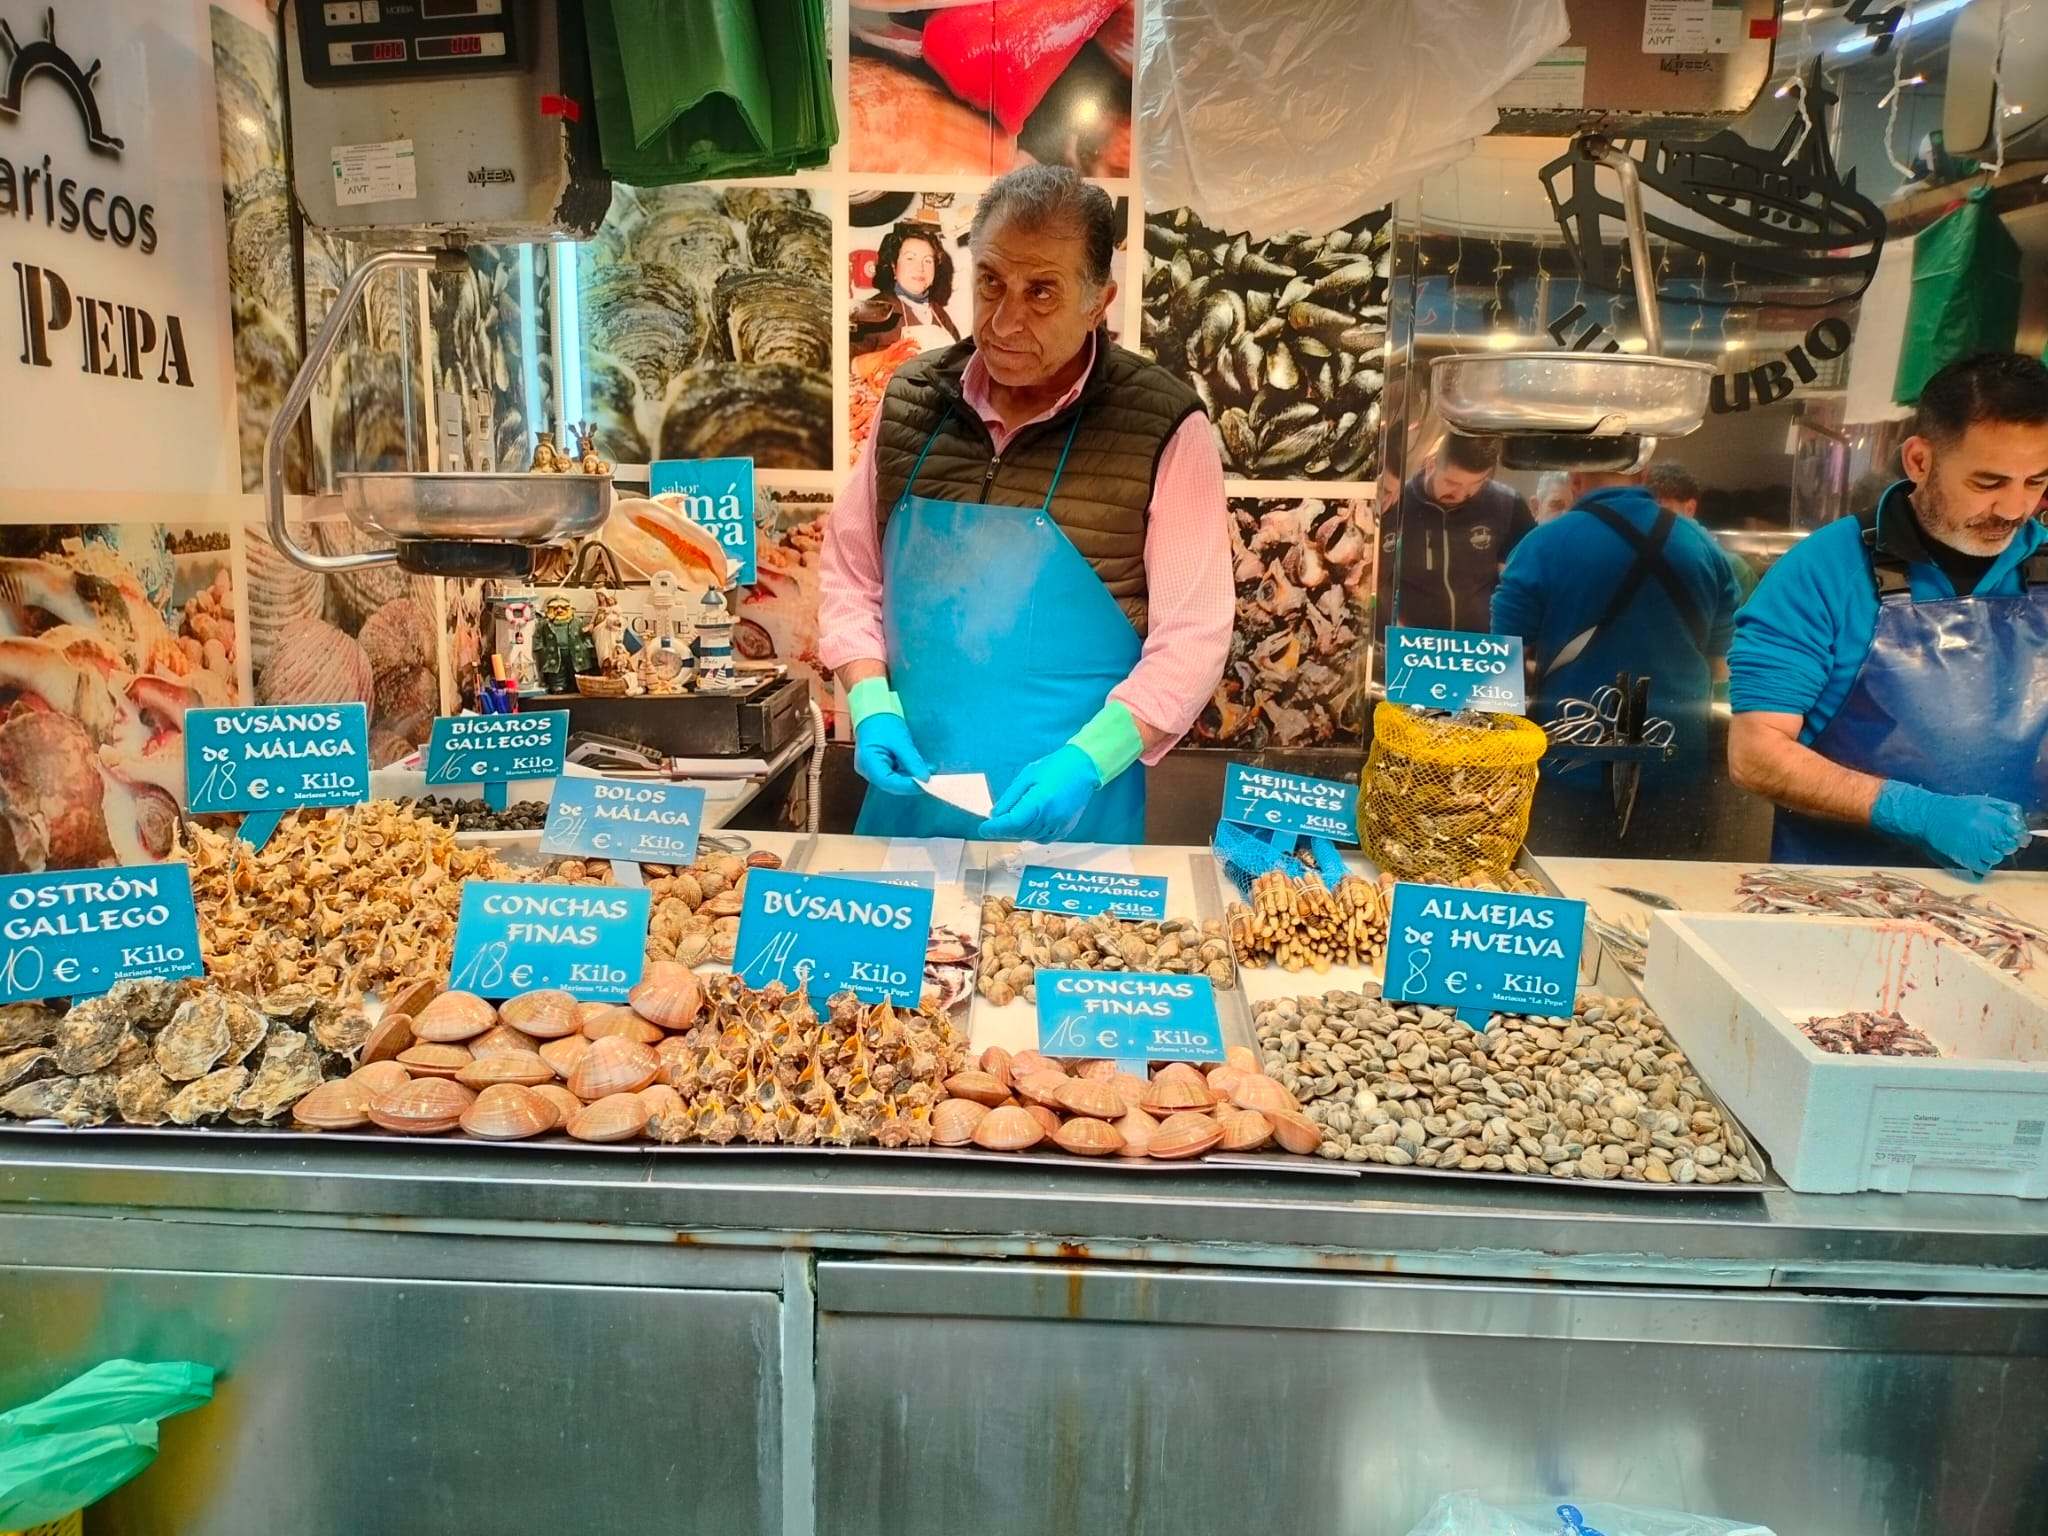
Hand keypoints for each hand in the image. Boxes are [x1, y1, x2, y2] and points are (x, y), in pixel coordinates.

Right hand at [853, 712, 932, 796]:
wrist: (873, 711)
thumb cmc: (882, 721)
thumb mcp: (900, 741)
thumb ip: (912, 761)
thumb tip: (925, 778)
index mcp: (867, 762)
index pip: (888, 782)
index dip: (908, 786)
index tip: (926, 783)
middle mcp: (867, 770)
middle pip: (891, 784)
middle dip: (912, 783)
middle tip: (931, 779)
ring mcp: (872, 770)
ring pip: (894, 781)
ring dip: (912, 777)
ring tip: (929, 770)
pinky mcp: (879, 767)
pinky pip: (894, 774)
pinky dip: (908, 773)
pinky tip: (920, 768)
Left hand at [979, 746, 1101, 841]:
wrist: (1082, 769)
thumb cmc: (1054, 768)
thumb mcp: (1027, 776)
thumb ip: (1010, 798)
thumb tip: (995, 815)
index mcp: (1040, 802)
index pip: (1012, 823)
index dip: (995, 829)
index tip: (983, 829)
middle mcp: (1051, 818)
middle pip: (1019, 831)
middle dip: (1005, 827)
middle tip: (997, 818)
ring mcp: (1060, 826)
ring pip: (1029, 836)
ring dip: (1018, 830)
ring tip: (1017, 815)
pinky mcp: (1065, 829)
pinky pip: (1041, 838)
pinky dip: (1031, 832)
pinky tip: (1030, 820)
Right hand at [1872, 781, 2026, 878]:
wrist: (1928, 817)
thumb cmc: (1956, 808)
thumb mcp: (1983, 801)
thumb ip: (2005, 810)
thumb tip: (2018, 823)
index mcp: (1993, 818)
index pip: (2018, 832)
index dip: (2019, 835)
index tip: (2015, 836)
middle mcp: (1987, 833)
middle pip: (2010, 846)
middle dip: (2005, 843)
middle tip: (1993, 839)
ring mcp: (1977, 848)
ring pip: (1997, 858)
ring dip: (1993, 854)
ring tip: (1981, 846)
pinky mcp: (1966, 859)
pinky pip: (1984, 868)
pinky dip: (1982, 863)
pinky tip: (1974, 854)